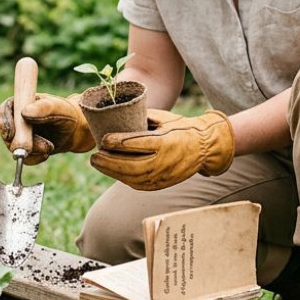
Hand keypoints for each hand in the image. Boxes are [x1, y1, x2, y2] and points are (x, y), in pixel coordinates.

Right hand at [0, 92, 95, 164]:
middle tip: (41, 147)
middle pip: (7, 133)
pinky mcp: (26, 149)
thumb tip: (25, 112)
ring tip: (50, 146)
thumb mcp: (60, 108)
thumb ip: (44, 108)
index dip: (4, 123)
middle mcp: (17, 119)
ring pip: (16, 148)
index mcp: (21, 102)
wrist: (76, 130)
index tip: (10, 135)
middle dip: (22, 142)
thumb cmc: (68, 113)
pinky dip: (36, 158)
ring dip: (33, 150)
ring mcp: (20, 135)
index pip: (3, 111)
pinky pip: (24, 159)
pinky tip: (47, 152)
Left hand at [90, 110, 233, 190]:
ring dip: (113, 172)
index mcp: (165, 141)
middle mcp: (165, 161)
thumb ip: (143, 117)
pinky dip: (123, 178)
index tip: (103, 139)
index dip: (117, 142)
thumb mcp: (165, 118)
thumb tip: (118, 115)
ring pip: (133, 178)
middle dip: (109, 162)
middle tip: (94, 156)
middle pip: (131, 165)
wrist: (204, 147)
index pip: (136, 144)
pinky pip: (139, 185)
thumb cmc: (182, 128)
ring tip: (99, 164)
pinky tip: (113, 171)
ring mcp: (164, 175)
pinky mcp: (163, 184)